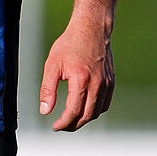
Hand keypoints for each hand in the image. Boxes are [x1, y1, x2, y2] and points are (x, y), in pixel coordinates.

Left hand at [38, 15, 114, 131]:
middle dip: (73, 125)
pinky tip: (84, 109)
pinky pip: (105, 104)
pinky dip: (94, 111)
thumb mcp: (52, 65)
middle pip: (87, 116)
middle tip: (61, 126)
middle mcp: (98, 83)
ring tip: (71, 119)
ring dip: (84, 119)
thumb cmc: (70, 44)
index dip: (63, 123)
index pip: (73, 111)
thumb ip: (47, 89)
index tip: (55, 126)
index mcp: (81, 79)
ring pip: (97, 112)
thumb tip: (45, 111)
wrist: (91, 29)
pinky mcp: (111, 82)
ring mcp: (107, 83)